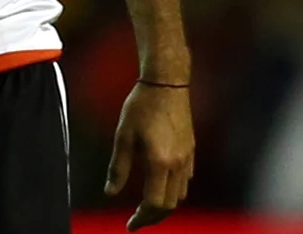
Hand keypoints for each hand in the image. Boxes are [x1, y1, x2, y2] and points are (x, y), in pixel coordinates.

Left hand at [105, 82, 194, 229]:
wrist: (167, 83)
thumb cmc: (141, 106)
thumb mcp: (123, 136)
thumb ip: (118, 167)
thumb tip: (110, 193)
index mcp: (160, 163)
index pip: (155, 204)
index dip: (142, 218)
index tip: (130, 225)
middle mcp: (178, 164)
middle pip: (170, 205)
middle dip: (153, 217)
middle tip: (137, 221)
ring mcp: (188, 158)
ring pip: (180, 195)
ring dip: (165, 206)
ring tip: (147, 208)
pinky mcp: (192, 150)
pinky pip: (186, 181)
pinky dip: (174, 191)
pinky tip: (161, 187)